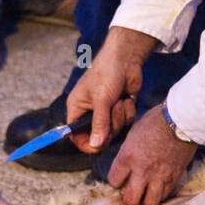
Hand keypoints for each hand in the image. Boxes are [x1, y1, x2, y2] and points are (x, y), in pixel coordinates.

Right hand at [66, 27, 159, 152]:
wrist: (126, 59)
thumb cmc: (106, 73)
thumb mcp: (101, 100)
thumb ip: (99, 124)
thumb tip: (95, 145)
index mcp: (77, 109)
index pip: (76, 135)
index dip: (85, 143)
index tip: (97, 145)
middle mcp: (89, 113)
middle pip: (98, 136)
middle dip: (109, 127)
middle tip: (113, 112)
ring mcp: (105, 112)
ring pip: (114, 130)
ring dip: (120, 117)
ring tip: (120, 100)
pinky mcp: (119, 110)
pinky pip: (125, 123)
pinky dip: (128, 112)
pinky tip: (126, 98)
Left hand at [108, 106, 197, 204]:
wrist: (182, 120)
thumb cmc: (156, 121)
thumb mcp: (133, 134)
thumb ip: (127, 152)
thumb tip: (125, 164)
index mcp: (127, 157)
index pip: (114, 182)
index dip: (116, 182)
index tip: (120, 179)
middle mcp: (142, 170)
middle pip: (131, 201)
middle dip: (129, 203)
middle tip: (130, 199)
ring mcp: (159, 176)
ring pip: (150, 203)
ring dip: (146, 202)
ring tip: (146, 197)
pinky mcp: (174, 177)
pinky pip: (165, 195)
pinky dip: (161, 195)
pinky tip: (159, 189)